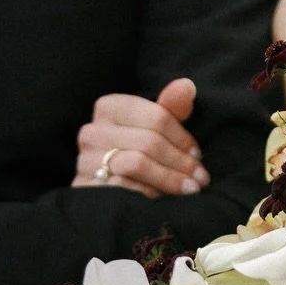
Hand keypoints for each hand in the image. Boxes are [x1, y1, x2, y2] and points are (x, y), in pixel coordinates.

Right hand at [72, 79, 210, 197]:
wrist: (103, 196)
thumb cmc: (134, 155)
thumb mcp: (153, 130)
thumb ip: (170, 109)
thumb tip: (187, 85)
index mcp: (109, 107)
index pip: (156, 117)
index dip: (182, 137)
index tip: (197, 155)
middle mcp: (92, 131)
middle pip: (149, 141)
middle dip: (180, 161)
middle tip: (200, 178)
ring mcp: (85, 160)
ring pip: (137, 163)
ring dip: (169, 178)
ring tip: (189, 189)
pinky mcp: (85, 187)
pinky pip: (124, 187)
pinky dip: (149, 194)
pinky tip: (163, 199)